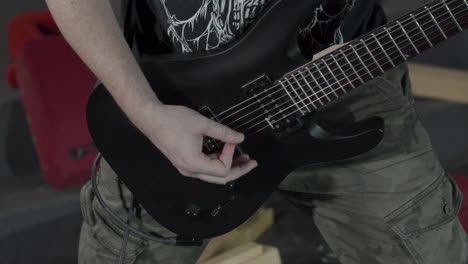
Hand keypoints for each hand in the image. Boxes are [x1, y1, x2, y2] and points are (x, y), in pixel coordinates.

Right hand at [135, 103, 257, 184]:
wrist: (151, 118)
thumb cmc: (173, 120)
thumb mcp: (202, 124)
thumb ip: (223, 132)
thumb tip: (240, 138)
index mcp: (194, 163)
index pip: (222, 169)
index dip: (231, 155)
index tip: (232, 140)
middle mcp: (190, 170)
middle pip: (220, 179)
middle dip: (238, 170)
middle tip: (251, 162)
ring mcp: (186, 168)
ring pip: (212, 175)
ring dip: (228, 166)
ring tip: (241, 157)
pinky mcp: (184, 162)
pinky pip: (204, 168)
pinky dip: (216, 162)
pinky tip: (223, 153)